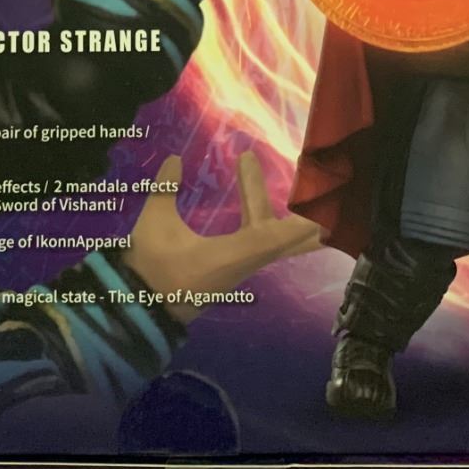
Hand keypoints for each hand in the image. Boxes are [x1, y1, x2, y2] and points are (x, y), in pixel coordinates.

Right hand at [124, 153, 322, 322]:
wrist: (140, 310)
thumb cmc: (149, 267)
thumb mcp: (154, 225)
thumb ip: (165, 189)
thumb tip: (176, 158)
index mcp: (228, 256)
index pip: (269, 237)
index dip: (296, 223)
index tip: (320, 210)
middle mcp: (242, 264)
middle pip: (284, 242)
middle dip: (307, 220)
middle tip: (328, 195)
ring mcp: (240, 268)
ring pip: (275, 243)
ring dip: (291, 220)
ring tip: (307, 198)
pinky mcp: (233, 270)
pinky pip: (263, 246)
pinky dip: (275, 228)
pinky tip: (269, 212)